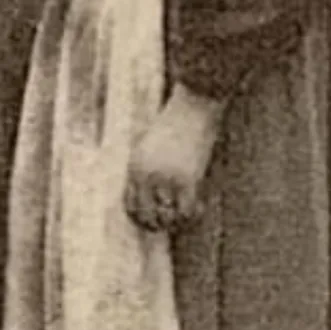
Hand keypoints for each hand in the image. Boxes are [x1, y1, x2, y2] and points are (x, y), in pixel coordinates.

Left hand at [124, 85, 226, 232]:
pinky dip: (192, 215)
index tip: (154, 220)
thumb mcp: (151, 143)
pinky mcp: (186, 179)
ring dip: (176, 222)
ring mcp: (165, 178)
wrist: (194, 104)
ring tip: (187, 217)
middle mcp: (146, 176)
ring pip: (167, 217)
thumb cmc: (176, 121)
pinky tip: (199, 208)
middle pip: (146, 215)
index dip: (142, 218)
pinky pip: (186, 210)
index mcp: (134, 167)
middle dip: (158, 225)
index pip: (130, 205)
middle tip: (171, 224)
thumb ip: (146, 167)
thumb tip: (151, 193)